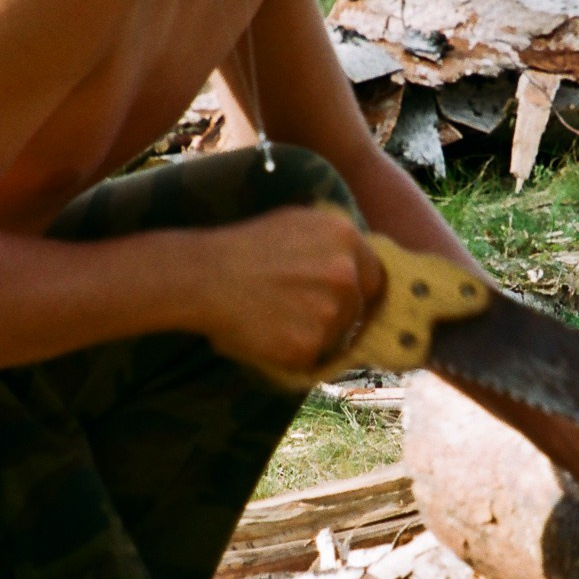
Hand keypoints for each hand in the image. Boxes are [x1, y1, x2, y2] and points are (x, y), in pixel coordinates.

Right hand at [191, 205, 385, 379]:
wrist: (204, 277)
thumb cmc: (244, 246)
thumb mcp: (296, 222)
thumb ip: (333, 241)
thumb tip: (356, 262)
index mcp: (345, 238)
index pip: (374, 276)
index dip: (358, 290)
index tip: (343, 299)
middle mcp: (346, 275)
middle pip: (357, 308)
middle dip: (337, 313)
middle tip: (301, 311)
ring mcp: (330, 314)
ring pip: (337, 335)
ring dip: (315, 333)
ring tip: (278, 319)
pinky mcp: (309, 347)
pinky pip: (313, 357)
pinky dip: (294, 352)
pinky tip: (270, 334)